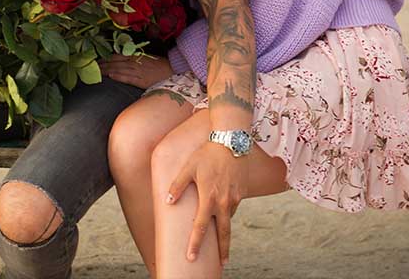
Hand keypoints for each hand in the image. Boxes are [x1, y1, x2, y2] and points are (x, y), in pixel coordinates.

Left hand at [99, 54, 171, 88]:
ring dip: (106, 70)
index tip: (95, 60)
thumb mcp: (146, 58)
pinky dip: (119, 76)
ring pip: (118, 69)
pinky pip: (128, 77)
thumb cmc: (160, 66)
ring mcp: (138, 71)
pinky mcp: (142, 80)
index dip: (105, 58)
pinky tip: (111, 76)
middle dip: (102, 64)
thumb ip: (133, 59)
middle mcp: (134, 62)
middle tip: (90, 66)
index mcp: (135, 56)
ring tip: (96, 72)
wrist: (174, 72)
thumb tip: (121, 60)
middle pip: (114, 62)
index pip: (115, 56)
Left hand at [166, 141, 245, 265]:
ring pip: (228, 218)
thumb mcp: (188, 168)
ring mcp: (235, 199)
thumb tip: (167, 201)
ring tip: (219, 239)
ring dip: (223, 229)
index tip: (191, 257)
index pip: (200, 227)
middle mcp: (224, 202)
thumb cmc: (206, 155)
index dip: (195, 243)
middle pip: (224, 233)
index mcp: (209, 198)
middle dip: (222, 251)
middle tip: (221, 264)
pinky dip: (226, 211)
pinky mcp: (241, 193)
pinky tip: (221, 208)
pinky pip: (232, 207)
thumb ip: (177, 185)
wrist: (231, 143)